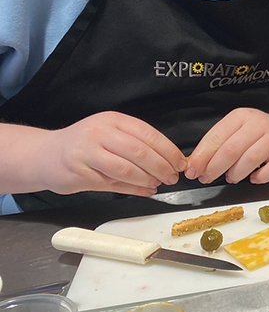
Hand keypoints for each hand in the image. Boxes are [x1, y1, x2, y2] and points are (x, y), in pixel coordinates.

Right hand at [39, 112, 184, 195]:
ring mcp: (87, 153)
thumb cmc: (84, 144)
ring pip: (126, 169)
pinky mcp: (79, 174)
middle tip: (172, 176)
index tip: (180, 162)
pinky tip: (145, 190)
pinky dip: (133, 189)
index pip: (148, 134)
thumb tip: (169, 160)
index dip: (168, 150)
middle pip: (139, 152)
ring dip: (147, 179)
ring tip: (158, 184)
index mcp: (113, 120)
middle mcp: (99, 133)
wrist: (46, 155)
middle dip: (161, 167)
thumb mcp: (110, 133)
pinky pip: (113, 184)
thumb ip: (137, 143)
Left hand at [185, 108, 268, 184]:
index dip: (202, 156)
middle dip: (215, 168)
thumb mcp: (235, 130)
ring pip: (251, 159)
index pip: (217, 136)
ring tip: (230, 178)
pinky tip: (254, 178)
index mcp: (241, 116)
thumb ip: (217, 145)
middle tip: (207, 177)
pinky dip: (261, 177)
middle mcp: (259, 124)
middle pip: (232, 149)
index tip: (193, 170)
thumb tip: (196, 164)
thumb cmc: (256, 133)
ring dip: (236, 174)